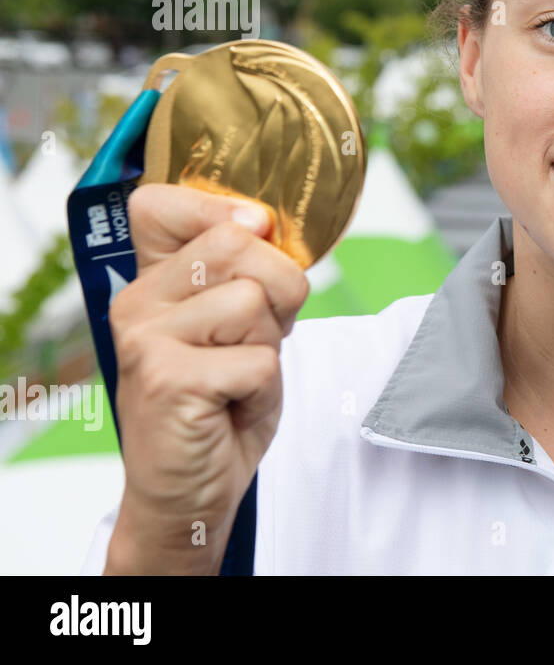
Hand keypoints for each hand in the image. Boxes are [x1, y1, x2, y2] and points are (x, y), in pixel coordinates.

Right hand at [103, 184, 308, 573]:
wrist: (191, 488)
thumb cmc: (223, 399)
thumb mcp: (244, 321)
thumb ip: (248, 268)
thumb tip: (260, 219)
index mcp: (151, 279)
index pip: (162, 203)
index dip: (224, 214)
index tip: (250, 242)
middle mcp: (138, 301)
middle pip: (239, 244)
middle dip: (278, 292)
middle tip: (255, 339)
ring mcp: (147, 339)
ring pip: (255, 302)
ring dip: (268, 346)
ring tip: (238, 375)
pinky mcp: (168, 379)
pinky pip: (259, 359)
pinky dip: (264, 386)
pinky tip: (231, 404)